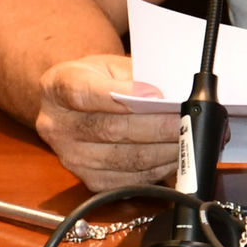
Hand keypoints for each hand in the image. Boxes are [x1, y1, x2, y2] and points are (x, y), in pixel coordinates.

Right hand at [35, 54, 174, 192]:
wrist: (77, 104)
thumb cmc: (101, 79)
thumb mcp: (111, 65)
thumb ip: (137, 76)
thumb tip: (172, 94)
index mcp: (57, 88)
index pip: (83, 93)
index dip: (121, 94)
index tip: (156, 94)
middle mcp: (56, 125)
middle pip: (110, 129)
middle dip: (157, 126)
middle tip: (188, 120)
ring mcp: (71, 157)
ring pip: (123, 159)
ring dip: (162, 151)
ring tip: (190, 139)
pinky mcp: (89, 180)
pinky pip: (129, 180)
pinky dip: (158, 170)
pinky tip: (177, 157)